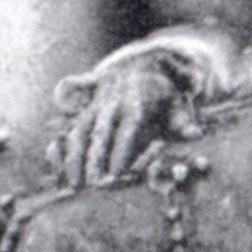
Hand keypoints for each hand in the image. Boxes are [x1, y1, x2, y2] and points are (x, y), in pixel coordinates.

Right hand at [52, 29, 238, 187]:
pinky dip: (58, 153)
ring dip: (72, 159)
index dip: (121, 151)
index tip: (118, 175)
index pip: (127, 128)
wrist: (140, 64)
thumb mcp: (178, 103)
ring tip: (72, 187)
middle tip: (92, 186)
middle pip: (99, 131)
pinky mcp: (80, 114)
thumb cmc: (164, 93)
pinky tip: (56, 177)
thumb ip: (183, 121)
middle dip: (94, 159)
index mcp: (135, 101)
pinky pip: (65, 131)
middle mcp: (110, 103)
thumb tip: (195, 134)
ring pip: (77, 131)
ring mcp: (92, 108)